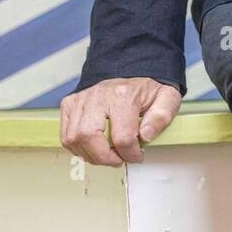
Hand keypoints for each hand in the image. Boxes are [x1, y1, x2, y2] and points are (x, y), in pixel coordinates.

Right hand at [60, 77, 181, 166]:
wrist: (131, 71)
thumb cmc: (146, 89)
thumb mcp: (166, 98)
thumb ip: (161, 116)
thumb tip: (145, 136)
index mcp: (124, 95)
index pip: (122, 137)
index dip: (131, 154)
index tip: (137, 156)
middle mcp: (99, 95)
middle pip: (89, 137)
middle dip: (104, 158)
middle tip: (118, 160)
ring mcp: (82, 98)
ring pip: (73, 138)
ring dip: (90, 155)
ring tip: (106, 154)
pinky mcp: (70, 103)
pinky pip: (65, 134)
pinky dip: (77, 147)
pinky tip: (92, 147)